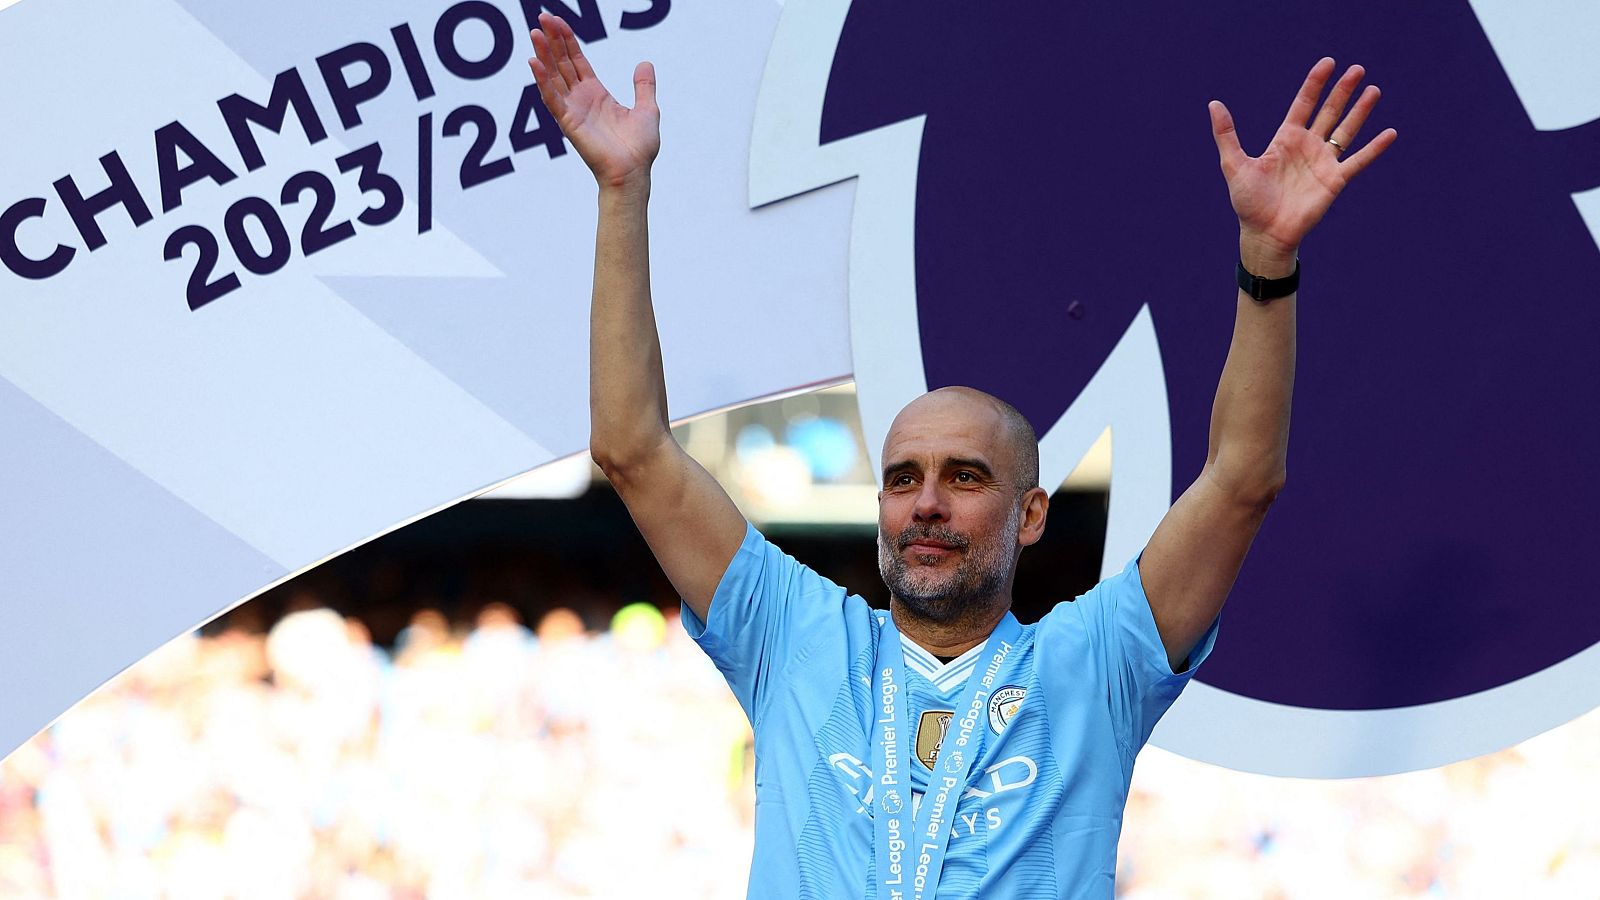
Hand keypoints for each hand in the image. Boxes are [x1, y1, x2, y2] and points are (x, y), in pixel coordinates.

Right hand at [528, 12, 659, 189]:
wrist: (633, 172)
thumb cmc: (639, 148)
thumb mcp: (647, 109)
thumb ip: (643, 86)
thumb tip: (645, 63)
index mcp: (597, 93)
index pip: (577, 60)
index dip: (567, 40)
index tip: (557, 20)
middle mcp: (581, 99)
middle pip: (562, 63)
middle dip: (553, 40)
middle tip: (542, 17)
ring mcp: (573, 110)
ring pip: (554, 76)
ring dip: (543, 55)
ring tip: (535, 33)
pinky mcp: (569, 123)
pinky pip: (552, 99)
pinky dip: (543, 81)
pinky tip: (535, 63)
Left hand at [1210, 58, 1396, 272]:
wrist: (1264, 233)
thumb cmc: (1248, 202)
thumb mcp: (1234, 164)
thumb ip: (1226, 134)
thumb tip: (1213, 103)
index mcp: (1285, 139)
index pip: (1304, 103)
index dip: (1315, 83)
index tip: (1328, 62)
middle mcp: (1307, 146)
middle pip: (1329, 111)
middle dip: (1343, 91)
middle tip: (1358, 69)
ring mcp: (1323, 162)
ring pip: (1346, 130)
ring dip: (1360, 111)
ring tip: (1373, 90)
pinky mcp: (1335, 181)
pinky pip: (1358, 161)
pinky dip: (1374, 148)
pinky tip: (1390, 133)